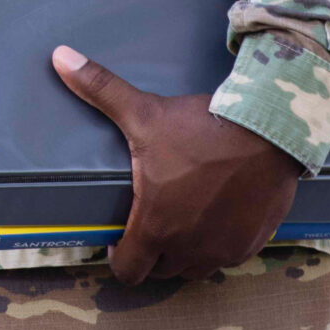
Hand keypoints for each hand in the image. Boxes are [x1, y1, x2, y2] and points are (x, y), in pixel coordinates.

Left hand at [52, 44, 301, 283]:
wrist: (269, 134)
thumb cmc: (203, 129)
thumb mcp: (145, 112)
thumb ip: (99, 89)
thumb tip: (60, 58)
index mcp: (156, 227)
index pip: (128, 270)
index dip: (118, 258)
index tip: (118, 239)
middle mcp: (189, 248)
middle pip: (161, 271)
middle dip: (151, 253)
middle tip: (148, 224)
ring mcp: (223, 250)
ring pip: (194, 268)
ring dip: (183, 252)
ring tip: (178, 223)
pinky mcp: (251, 243)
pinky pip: (227, 256)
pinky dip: (217, 245)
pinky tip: (213, 218)